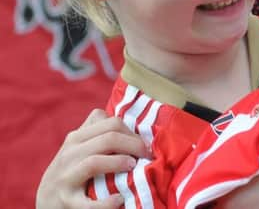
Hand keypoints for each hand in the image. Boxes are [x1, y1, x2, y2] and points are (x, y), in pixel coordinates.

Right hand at [36, 109, 150, 208]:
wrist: (45, 202)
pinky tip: (119, 200)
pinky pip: (88, 203)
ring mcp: (65, 177)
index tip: (144, 143)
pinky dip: (106, 203)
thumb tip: (133, 127)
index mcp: (77, 137)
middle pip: (108, 138)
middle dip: (134, 145)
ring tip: (134, 168)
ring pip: (95, 162)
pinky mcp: (65, 201)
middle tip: (147, 156)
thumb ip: (99, 133)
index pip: (111, 122)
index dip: (132, 131)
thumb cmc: (71, 171)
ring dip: (119, 163)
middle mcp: (69, 153)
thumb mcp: (80, 147)